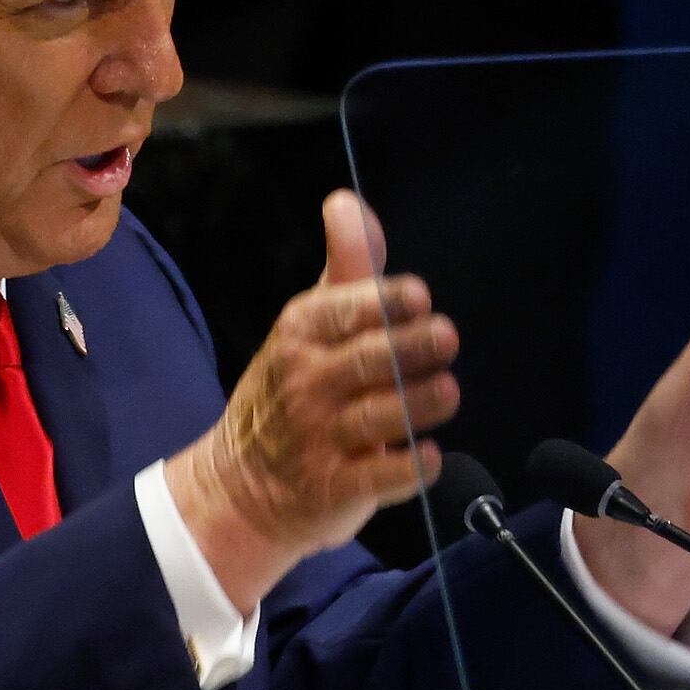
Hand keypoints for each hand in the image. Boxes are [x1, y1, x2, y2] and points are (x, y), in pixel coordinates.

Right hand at [166, 190, 457, 610]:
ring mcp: (318, 439)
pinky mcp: (335, 489)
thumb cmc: (292, 389)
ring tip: (448, 391)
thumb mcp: (309, 322)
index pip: (347, 309)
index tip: (419, 298)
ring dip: (419, 403)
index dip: (387, 301)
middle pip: (368, 359)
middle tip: (446, 337)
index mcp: (301, 332)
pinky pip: (378, 478)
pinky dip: (407, 468)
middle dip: (412, 346)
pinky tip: (429, 456)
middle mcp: (305, 383)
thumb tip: (344, 199)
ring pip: (377, 416)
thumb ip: (345, 265)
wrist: (241, 485)